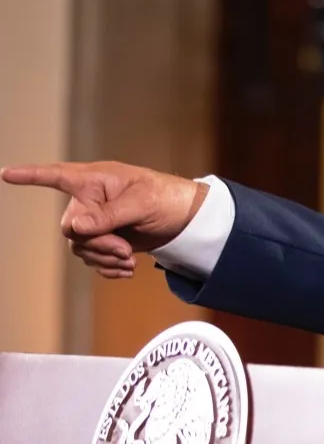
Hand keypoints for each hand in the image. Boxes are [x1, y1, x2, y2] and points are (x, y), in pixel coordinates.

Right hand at [0, 161, 206, 278]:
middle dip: (97, 244)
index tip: (6, 174)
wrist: (186, 219)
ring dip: (104, 258)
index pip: (56, 175)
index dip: (30, 176)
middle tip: (124, 250)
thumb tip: (75, 227)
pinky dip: (108, 268)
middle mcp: (89, 199)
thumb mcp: (141, 203)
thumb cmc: (166, 197)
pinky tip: (127, 269)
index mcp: (94, 180)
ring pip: (80, 248)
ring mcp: (96, 221)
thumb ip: (107, 215)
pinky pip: (93, 260)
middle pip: (71, 229)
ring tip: (130, 259)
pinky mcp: (105, 240)